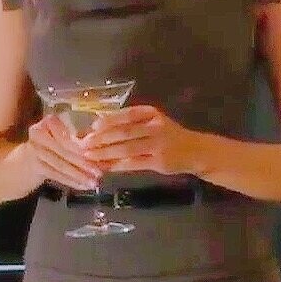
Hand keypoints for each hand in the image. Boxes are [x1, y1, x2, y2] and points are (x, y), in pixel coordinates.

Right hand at [27, 113, 103, 189]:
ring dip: (79, 175)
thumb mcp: (68, 135)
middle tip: (99, 172)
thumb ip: (83, 138)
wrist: (27, 158)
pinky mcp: (34, 166)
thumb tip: (104, 146)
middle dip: (84, 163)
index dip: (83, 147)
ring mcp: (34, 150)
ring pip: (61, 165)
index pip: (68, 136)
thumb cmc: (55, 143)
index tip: (98, 155)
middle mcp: (39, 133)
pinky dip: (72, 181)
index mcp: (50, 121)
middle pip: (65, 151)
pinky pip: (56, 175)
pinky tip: (83, 186)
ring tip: (94, 182)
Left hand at [79, 105, 196, 175]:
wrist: (196, 151)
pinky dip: (117, 165)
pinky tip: (105, 167)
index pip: (127, 115)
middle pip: (124, 132)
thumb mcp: (154, 122)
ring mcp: (158, 145)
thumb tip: (99, 125)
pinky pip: (133, 164)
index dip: (108, 120)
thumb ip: (131, 123)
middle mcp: (155, 127)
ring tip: (90, 156)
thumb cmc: (169, 135)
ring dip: (106, 153)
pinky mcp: (159, 162)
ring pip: (127, 149)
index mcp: (152, 113)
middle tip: (84, 144)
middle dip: (102, 139)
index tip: (92, 126)